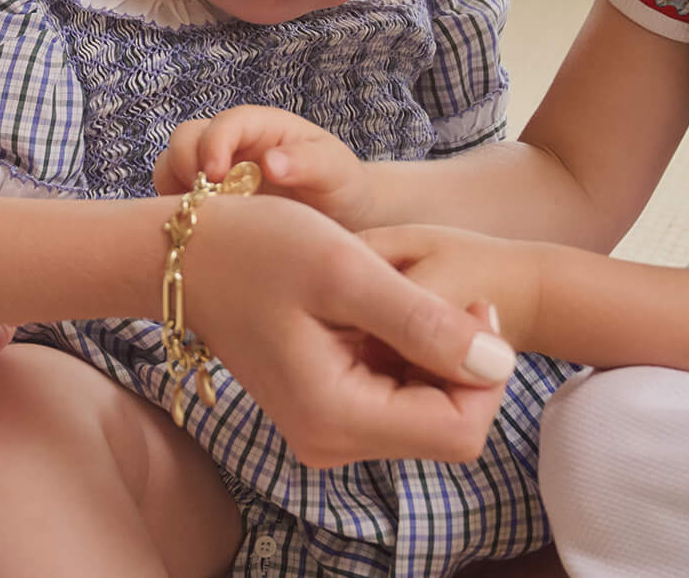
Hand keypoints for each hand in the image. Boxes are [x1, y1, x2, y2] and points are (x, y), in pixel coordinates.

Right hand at [158, 106, 372, 228]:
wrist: (343, 219)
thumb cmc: (341, 187)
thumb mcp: (335, 171)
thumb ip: (308, 162)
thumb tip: (270, 162)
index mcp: (262, 128)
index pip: (225, 123)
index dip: (213, 144)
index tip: (215, 175)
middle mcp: (232, 146)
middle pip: (186, 139)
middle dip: (184, 164)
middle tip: (202, 201)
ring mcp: (216, 175)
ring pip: (171, 168)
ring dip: (174, 190)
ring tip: (198, 220)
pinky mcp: (208, 204)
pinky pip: (175, 202)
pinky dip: (176, 214)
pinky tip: (201, 236)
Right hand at [178, 195, 517, 466]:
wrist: (188, 255)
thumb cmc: (259, 247)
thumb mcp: (349, 270)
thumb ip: (425, 322)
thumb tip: (499, 364)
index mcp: (336, 415)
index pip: (460, 430)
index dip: (486, 371)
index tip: (470, 301)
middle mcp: (330, 441)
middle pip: (447, 428)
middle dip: (460, 364)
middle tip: (436, 292)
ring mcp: (324, 431)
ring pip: (424, 414)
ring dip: (432, 358)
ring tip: (400, 296)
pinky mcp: (323, 412)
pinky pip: (394, 399)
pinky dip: (405, 357)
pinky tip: (380, 310)